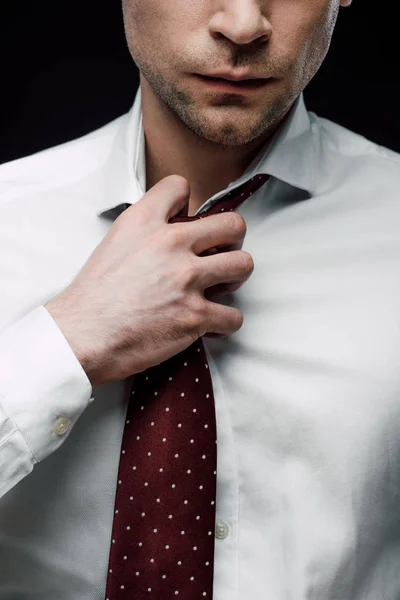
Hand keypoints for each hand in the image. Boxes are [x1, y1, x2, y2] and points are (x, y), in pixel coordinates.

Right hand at [45, 175, 253, 388]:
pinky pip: (233, 316)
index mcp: (145, 222)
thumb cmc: (93, 297)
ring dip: (234, 278)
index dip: (187, 204)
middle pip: (232, 225)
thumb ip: (144, 230)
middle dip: (232, 241)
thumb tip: (167, 231)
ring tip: (219, 288)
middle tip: (220, 255)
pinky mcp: (195, 315)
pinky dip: (224, 322)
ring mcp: (186, 279)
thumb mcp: (113, 243)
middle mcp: (170, 244)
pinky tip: (209, 323)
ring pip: (243, 265)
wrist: (82, 336)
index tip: (186, 222)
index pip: (180, 186)